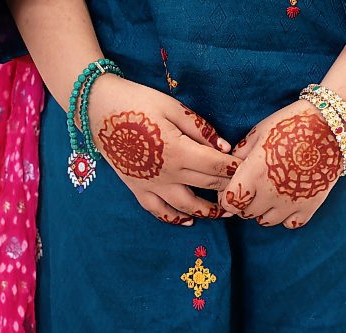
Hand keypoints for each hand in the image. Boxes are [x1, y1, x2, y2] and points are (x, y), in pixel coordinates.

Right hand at [88, 75, 240, 225]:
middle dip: (228, 188)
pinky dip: (174, 218)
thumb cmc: (137, 102)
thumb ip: (201, 129)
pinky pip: (158, 210)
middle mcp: (167, 173)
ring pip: (186, 206)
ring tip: (224, 212)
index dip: (235, 168)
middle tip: (244, 191)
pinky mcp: (137, 187)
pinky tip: (188, 220)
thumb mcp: (172, 107)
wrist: (96, 108)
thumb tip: (225, 147)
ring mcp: (151, 184)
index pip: (216, 165)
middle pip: (207, 185)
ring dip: (208, 211)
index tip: (250, 170)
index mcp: (178, 150)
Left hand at [219, 100, 341, 228]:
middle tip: (251, 188)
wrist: (331, 126)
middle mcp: (270, 193)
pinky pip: (290, 223)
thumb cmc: (290, 124)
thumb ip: (240, 155)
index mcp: (254, 173)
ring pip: (265, 221)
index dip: (227, 196)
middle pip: (245, 212)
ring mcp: (290, 203)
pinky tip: (288, 199)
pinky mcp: (310, 207)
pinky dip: (286, 216)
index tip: (231, 188)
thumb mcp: (258, 133)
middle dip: (244, 202)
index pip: (229, 201)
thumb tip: (229, 169)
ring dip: (262, 210)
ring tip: (269, 192)